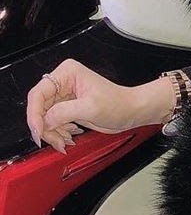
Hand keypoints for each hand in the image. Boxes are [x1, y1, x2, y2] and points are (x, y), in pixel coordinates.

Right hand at [26, 60, 173, 153]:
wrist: (131, 111)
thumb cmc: (118, 103)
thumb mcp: (90, 108)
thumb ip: (64, 113)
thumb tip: (45, 121)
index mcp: (67, 73)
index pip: (38, 94)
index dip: (34, 114)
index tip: (38, 131)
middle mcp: (63, 82)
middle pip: (39, 107)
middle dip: (45, 127)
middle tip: (54, 141)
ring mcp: (64, 95)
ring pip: (44, 118)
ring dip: (52, 133)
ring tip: (65, 142)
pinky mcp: (67, 108)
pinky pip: (53, 123)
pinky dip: (57, 133)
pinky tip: (69, 137)